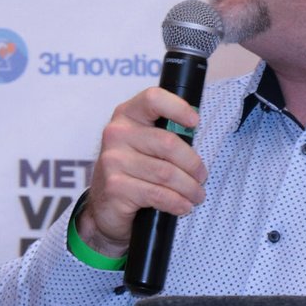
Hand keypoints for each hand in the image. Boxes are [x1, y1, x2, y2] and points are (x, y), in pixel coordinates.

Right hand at [77, 87, 206, 255]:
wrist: (104, 206)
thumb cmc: (132, 171)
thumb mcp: (144, 144)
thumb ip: (165, 133)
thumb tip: (196, 131)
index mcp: (127, 115)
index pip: (153, 99)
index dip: (178, 108)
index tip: (194, 122)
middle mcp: (116, 134)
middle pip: (168, 143)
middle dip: (193, 164)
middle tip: (201, 177)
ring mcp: (113, 161)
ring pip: (166, 173)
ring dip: (189, 188)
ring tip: (196, 196)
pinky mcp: (115, 187)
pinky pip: (157, 194)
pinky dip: (177, 203)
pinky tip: (183, 206)